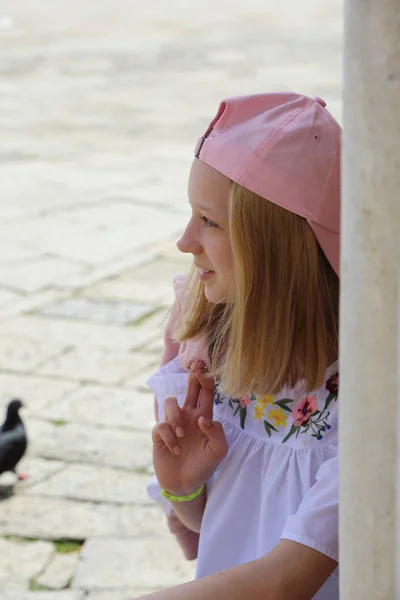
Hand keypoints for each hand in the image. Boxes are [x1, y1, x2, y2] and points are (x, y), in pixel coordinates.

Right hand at [152, 364, 227, 496]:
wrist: (185, 484)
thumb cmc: (204, 465)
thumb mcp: (218, 452)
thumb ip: (217, 434)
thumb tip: (204, 419)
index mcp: (204, 416)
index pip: (206, 392)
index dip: (205, 378)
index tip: (204, 369)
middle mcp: (188, 415)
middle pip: (190, 387)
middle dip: (192, 377)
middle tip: (194, 370)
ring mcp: (173, 423)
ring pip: (170, 402)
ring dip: (176, 416)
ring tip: (182, 434)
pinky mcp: (159, 434)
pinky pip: (160, 425)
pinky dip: (168, 436)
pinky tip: (175, 449)